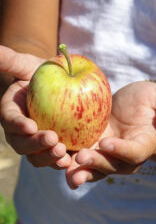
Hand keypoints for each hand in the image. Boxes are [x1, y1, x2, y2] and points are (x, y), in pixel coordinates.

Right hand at [0, 46, 70, 167]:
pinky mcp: (57, 148)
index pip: (10, 121)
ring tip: (63, 153)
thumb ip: (11, 60)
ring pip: (38, 157)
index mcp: (11, 113)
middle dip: (35, 145)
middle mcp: (21, 133)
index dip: (17, 125)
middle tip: (52, 140)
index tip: (29, 125)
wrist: (60, 87)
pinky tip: (76, 160)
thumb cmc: (42, 74)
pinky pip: (58, 160)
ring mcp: (38, 144)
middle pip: (22, 145)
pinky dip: (64, 163)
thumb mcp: (27, 65)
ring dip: (49, 158)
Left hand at [65, 81, 155, 188]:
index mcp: (145, 144)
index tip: (108, 143)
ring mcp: (107, 158)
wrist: (130, 109)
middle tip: (82, 157)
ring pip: (95, 170)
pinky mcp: (91, 153)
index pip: (135, 152)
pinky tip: (55, 162)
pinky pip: (80, 163)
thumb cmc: (148, 102)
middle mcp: (126, 157)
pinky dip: (68, 164)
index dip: (123, 150)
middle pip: (113, 166)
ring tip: (67, 171)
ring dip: (81, 172)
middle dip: (98, 164)